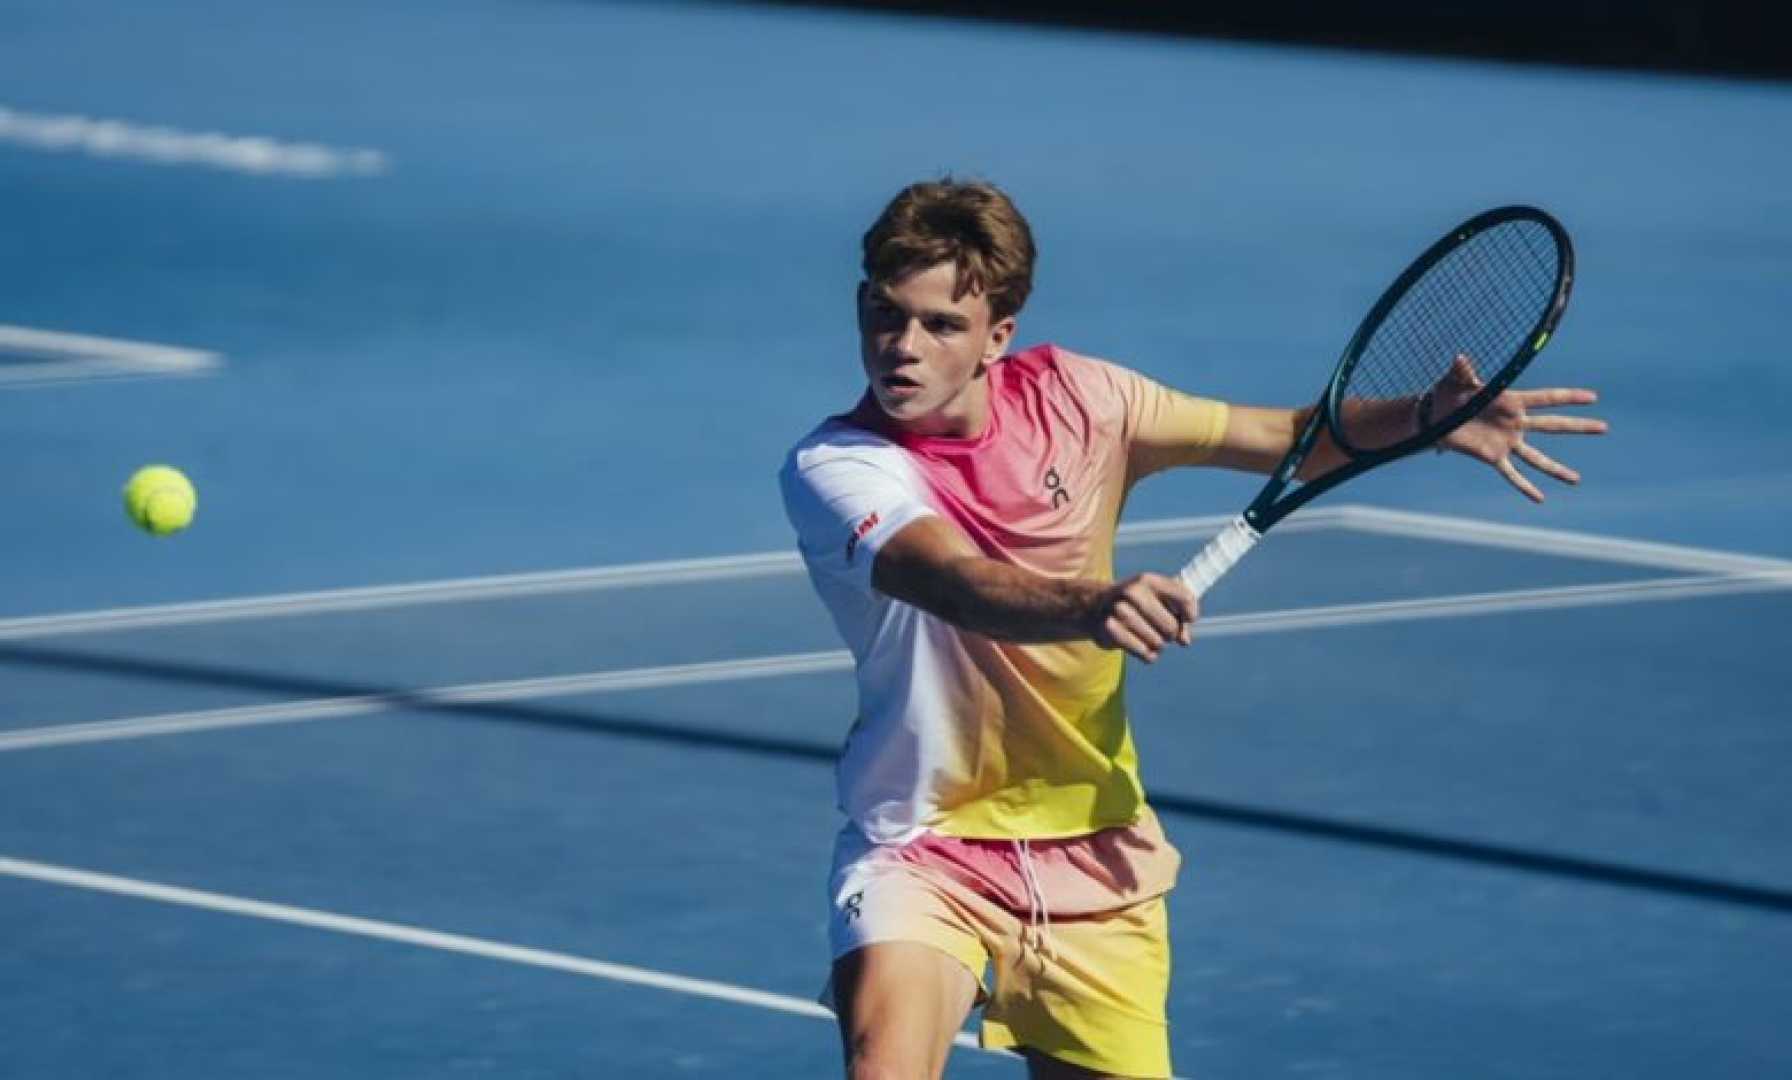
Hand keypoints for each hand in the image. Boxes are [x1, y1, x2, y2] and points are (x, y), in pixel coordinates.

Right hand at [1089, 573, 1196, 662]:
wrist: (1095, 607)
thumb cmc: (1136, 605)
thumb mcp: (1157, 600)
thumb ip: (1177, 616)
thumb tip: (1184, 640)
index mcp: (1148, 580)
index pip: (1185, 598)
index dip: (1191, 614)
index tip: (1186, 619)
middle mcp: (1133, 591)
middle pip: (1171, 627)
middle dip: (1170, 634)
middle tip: (1158, 629)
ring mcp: (1119, 610)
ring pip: (1157, 643)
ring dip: (1157, 646)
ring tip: (1146, 637)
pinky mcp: (1109, 628)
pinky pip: (1143, 652)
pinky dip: (1147, 655)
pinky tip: (1142, 648)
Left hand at [1431, 355, 1608, 501]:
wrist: (1434, 416)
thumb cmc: (1447, 393)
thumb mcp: (1455, 381)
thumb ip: (1462, 371)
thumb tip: (1460, 358)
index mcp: (1510, 401)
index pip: (1546, 398)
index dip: (1568, 397)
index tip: (1593, 397)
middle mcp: (1515, 422)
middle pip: (1553, 426)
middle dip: (1578, 426)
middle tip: (1604, 427)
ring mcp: (1507, 441)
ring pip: (1538, 457)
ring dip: (1557, 470)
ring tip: (1576, 480)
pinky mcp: (1493, 456)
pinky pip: (1512, 474)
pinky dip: (1524, 486)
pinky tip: (1539, 498)